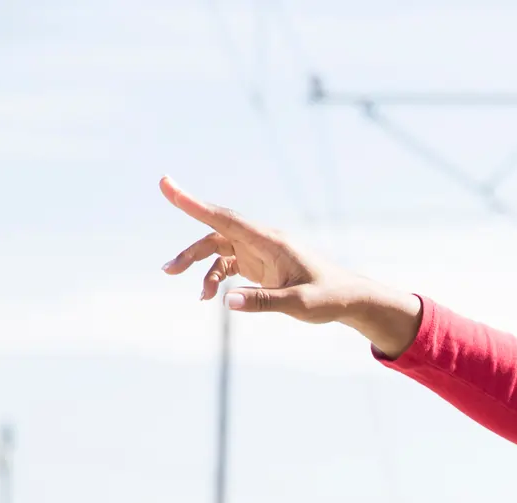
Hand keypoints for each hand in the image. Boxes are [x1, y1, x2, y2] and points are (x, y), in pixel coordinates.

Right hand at [157, 176, 421, 354]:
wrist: (351, 299)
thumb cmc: (330, 298)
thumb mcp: (299, 305)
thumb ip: (263, 302)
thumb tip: (226, 302)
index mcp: (270, 241)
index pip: (224, 217)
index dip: (192, 203)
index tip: (165, 183)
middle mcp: (263, 241)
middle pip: (215, 235)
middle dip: (190, 252)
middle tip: (167, 271)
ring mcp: (261, 252)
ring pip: (220, 250)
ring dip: (202, 267)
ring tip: (198, 296)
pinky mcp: (262, 265)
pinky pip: (230, 265)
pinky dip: (218, 278)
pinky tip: (214, 297)